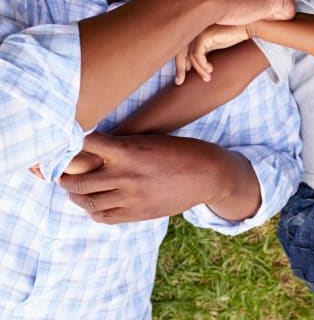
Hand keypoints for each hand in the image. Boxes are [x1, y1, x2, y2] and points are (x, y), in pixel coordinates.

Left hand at [59, 131, 231, 223]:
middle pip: (78, 180)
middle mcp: (124, 175)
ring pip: (87, 201)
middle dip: (65, 177)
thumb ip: (122, 147)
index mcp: (128, 150)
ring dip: (75, 195)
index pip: (85, 145)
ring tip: (74, 189)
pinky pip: (103, 217)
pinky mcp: (136, 214)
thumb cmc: (180, 151)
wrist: (208, 175)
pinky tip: (93, 204)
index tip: (67, 144)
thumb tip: (93, 150)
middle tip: (62, 172)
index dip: (72, 144)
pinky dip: (92, 211)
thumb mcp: (150, 140)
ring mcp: (130, 198)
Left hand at [176, 24, 249, 83]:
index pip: (179, 49)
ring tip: (207, 77)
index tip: (181, 78)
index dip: (179, 64)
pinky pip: (197, 54)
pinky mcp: (205, 35)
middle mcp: (194, 30)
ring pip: (190, 56)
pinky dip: (202, 65)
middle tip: (180, 81)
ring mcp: (198, 32)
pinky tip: (210, 70)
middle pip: (179, 52)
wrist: (247, 26)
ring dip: (199, 69)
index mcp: (194, 31)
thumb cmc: (233, 35)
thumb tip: (193, 66)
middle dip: (179, 68)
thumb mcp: (214, 45)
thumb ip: (203, 52)